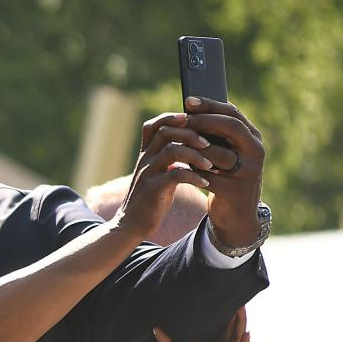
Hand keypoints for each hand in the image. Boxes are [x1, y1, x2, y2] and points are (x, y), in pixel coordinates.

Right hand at [116, 112, 216, 239]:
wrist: (132, 224)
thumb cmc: (150, 198)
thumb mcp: (157, 174)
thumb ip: (169, 160)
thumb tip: (190, 146)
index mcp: (146, 154)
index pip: (154, 126)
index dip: (172, 118)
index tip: (192, 120)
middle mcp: (145, 160)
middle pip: (165, 132)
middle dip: (190, 133)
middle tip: (208, 143)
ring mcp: (147, 173)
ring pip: (171, 150)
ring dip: (195, 154)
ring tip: (210, 164)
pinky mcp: (153, 189)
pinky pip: (176, 175)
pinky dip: (194, 176)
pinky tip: (205, 182)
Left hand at [154, 307, 249, 341]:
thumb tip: (156, 328)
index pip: (212, 327)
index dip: (217, 314)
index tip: (217, 298)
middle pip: (227, 329)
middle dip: (231, 315)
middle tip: (233, 297)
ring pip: (236, 338)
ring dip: (240, 324)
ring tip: (241, 309)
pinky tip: (245, 333)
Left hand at [184, 97, 265, 247]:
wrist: (236, 216)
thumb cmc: (225, 177)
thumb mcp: (225, 153)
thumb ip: (215, 135)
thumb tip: (188, 110)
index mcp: (252, 138)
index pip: (233, 113)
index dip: (210, 104)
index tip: (188, 100)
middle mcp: (256, 151)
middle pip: (230, 127)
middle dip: (203, 120)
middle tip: (182, 118)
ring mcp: (249, 171)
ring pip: (218, 153)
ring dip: (195, 147)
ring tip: (176, 143)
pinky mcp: (236, 191)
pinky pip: (210, 176)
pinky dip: (193, 170)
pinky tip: (179, 166)